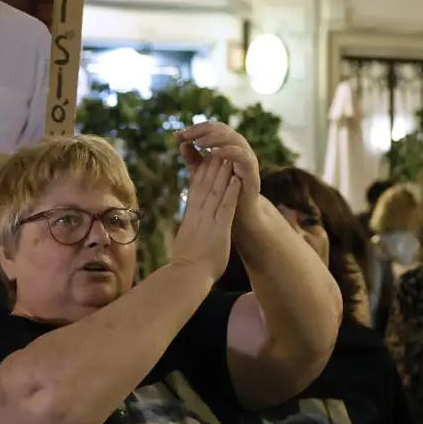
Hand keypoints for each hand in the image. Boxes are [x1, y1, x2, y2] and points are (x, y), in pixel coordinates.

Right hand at [169, 154, 241, 281]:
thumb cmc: (186, 264)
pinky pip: (226, 207)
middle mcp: (198, 214)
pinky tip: (236, 179)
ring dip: (223, 173)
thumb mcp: (187, 239)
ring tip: (228, 156)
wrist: (186, 275)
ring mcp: (208, 220)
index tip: (208, 158)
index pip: (197, 189)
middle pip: (206, 184)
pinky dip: (231, 192)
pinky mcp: (219, 229)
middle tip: (218, 148)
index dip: (203, 172)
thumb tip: (189, 228)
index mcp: (191, 216)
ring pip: (216, 191)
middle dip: (213, 165)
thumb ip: (190, 229)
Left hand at [177, 121, 259, 199]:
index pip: (210, 129)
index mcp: (226, 144)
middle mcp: (238, 146)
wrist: (239, 212)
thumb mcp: (203, 173)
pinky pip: (241, 155)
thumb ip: (193, 159)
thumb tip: (181, 144)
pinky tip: (213, 153)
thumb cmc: (223, 191)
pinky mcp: (251, 168)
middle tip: (185, 134)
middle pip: (221, 128)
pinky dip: (227, 151)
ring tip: (198, 143)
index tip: (176, 135)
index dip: (193, 129)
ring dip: (214, 138)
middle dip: (201, 130)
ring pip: (232, 138)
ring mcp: (246, 156)